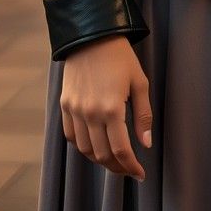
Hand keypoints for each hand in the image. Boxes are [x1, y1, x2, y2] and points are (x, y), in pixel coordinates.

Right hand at [60, 35, 151, 178]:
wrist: (91, 35)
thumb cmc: (120, 57)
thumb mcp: (139, 82)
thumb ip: (143, 115)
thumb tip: (145, 144)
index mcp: (112, 108)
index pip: (121, 150)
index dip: (132, 167)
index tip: (140, 174)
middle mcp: (90, 113)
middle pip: (102, 155)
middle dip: (118, 167)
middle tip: (129, 169)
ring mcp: (75, 110)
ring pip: (85, 150)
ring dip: (100, 160)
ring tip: (113, 160)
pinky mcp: (65, 104)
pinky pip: (71, 136)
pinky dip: (83, 146)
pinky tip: (95, 145)